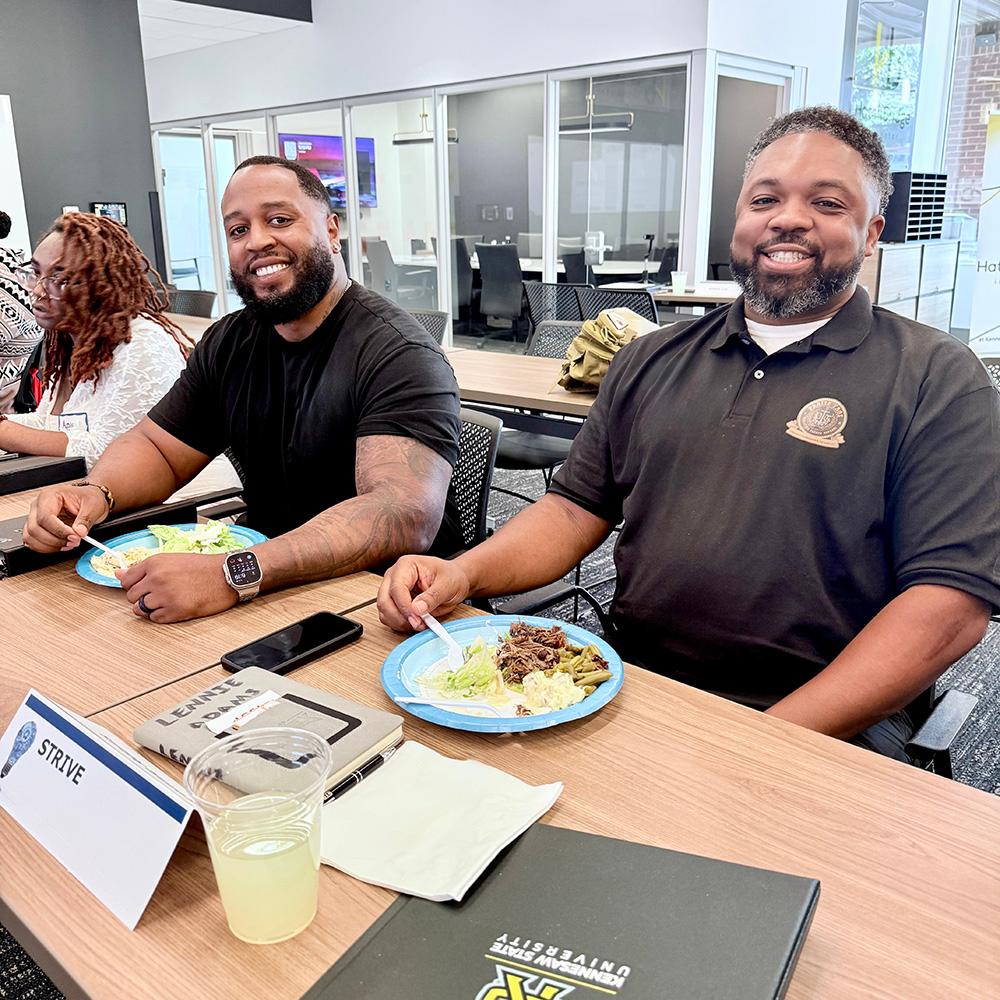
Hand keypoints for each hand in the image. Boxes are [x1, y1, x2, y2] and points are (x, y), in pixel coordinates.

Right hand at [23, 485, 110, 552]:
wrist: (87, 501)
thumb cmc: (87, 498)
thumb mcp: (93, 505)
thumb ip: (85, 520)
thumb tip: (79, 532)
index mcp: (49, 496)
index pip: (45, 517)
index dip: (59, 531)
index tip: (74, 537)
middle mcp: (38, 506)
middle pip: (34, 529)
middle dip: (54, 540)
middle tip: (74, 542)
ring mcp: (35, 517)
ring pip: (31, 537)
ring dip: (49, 546)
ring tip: (69, 544)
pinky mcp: (37, 528)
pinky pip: (33, 542)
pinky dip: (46, 548)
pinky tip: (61, 546)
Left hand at [118, 553, 237, 623]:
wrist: (227, 575)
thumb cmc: (204, 567)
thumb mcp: (172, 560)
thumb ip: (144, 568)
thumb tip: (118, 573)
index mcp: (155, 563)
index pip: (126, 579)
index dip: (134, 584)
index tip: (142, 586)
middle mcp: (157, 578)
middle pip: (131, 596)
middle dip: (143, 596)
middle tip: (160, 592)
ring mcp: (165, 596)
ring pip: (141, 609)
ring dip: (152, 607)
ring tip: (168, 600)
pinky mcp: (175, 611)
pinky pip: (155, 619)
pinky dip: (163, 615)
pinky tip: (175, 606)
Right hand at [377, 555, 470, 631]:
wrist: (454, 580)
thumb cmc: (451, 577)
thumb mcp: (447, 585)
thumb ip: (432, 597)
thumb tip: (417, 609)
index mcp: (406, 566)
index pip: (396, 588)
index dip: (405, 607)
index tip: (417, 619)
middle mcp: (394, 577)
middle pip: (384, 601)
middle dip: (400, 617)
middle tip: (419, 624)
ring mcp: (392, 590)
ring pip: (384, 612)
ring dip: (400, 623)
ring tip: (420, 623)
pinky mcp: (394, 603)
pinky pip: (389, 618)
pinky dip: (400, 625)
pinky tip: (416, 623)